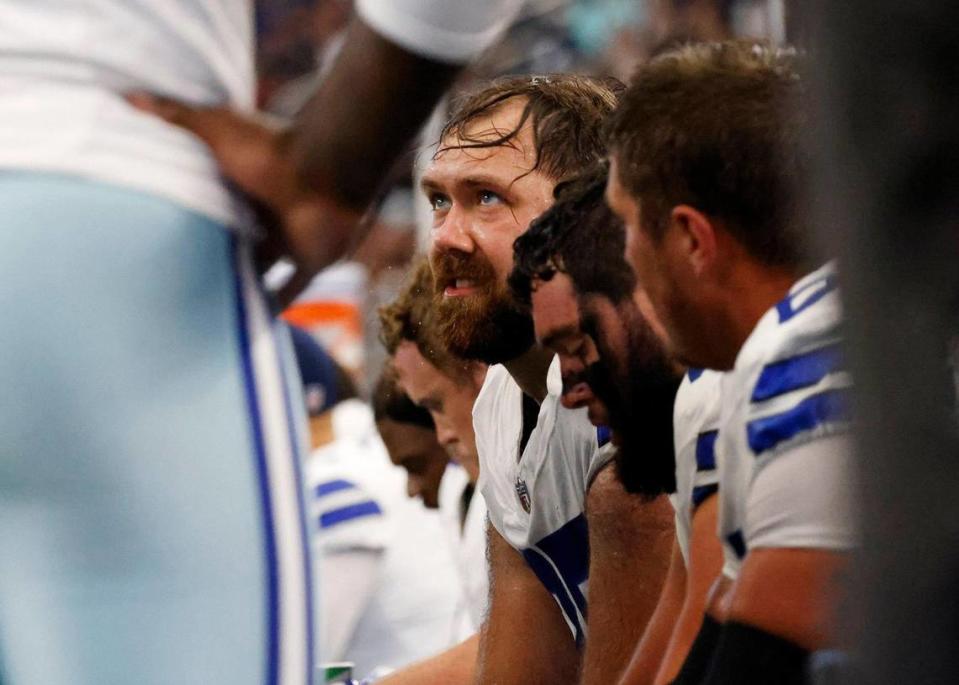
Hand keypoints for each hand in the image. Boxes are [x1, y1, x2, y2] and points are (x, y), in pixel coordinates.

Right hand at [127, 93, 362, 305]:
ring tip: (201, 306)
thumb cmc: (268, 150)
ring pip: (258, 266)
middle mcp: (264, 211)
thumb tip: (129, 97)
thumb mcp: (214, 128)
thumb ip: (176, 118)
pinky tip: (250, 324)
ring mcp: (288, 237)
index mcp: (242, 181)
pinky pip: (291, 289)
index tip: (156, 229)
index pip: (210, 199)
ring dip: (238, 281)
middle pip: (232, 236)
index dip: (188, 210)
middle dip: (209, 251)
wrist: (325, 174)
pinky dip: (274, 305)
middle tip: (172, 276)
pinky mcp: (309, 261)